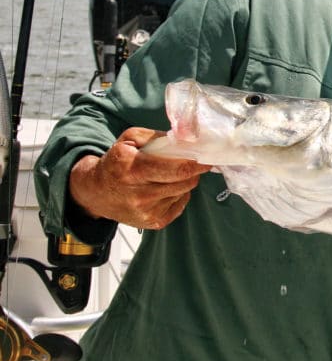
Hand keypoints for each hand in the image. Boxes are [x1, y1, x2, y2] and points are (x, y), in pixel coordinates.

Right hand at [69, 127, 210, 229]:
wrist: (95, 192)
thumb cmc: (115, 162)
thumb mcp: (129, 140)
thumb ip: (157, 136)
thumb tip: (185, 140)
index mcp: (134, 169)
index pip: (178, 169)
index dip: (197, 164)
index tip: (206, 158)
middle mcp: (140, 194)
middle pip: (185, 182)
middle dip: (194, 171)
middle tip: (194, 164)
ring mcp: (147, 212)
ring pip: (184, 192)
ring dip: (184, 182)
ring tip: (170, 176)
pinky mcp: (153, 223)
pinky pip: (180, 205)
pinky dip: (178, 195)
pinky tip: (165, 189)